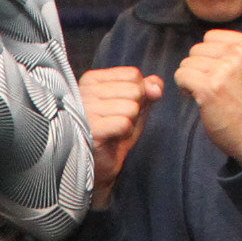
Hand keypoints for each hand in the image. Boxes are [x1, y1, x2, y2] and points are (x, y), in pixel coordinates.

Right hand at [78, 67, 162, 207]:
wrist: (100, 166)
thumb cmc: (114, 134)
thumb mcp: (136, 108)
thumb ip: (148, 91)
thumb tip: (156, 84)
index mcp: (92, 79)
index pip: (133, 74)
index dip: (139, 94)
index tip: (121, 109)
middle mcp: (85, 89)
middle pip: (134, 89)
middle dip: (135, 110)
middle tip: (118, 123)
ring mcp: (85, 108)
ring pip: (131, 107)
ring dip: (130, 123)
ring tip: (114, 132)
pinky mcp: (90, 127)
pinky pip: (125, 123)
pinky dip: (125, 134)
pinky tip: (112, 139)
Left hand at [173, 30, 241, 166]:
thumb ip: (236, 50)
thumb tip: (206, 42)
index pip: (211, 37)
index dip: (209, 56)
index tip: (219, 74)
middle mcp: (240, 52)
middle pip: (197, 49)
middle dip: (199, 68)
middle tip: (212, 87)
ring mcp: (224, 69)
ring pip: (187, 62)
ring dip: (192, 79)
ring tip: (207, 94)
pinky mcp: (209, 88)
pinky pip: (181, 76)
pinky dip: (184, 89)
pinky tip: (198, 100)